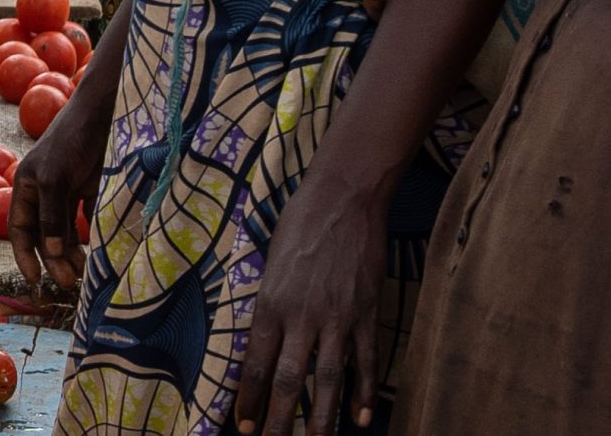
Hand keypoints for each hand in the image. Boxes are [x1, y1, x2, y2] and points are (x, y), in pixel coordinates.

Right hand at [7, 71, 110, 290]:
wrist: (102, 112)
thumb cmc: (70, 139)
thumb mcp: (54, 178)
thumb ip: (51, 216)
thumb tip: (49, 253)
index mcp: (26, 186)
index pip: (20, 229)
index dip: (25, 255)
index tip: (35, 280)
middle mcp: (43, 191)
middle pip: (45, 234)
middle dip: (54, 259)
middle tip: (69, 282)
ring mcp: (66, 189)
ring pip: (65, 230)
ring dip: (72, 252)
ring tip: (85, 273)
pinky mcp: (88, 186)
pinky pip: (84, 219)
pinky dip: (88, 236)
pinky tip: (97, 252)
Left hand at [232, 174, 390, 434]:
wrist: (344, 197)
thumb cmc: (301, 223)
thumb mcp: (271, 263)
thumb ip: (270, 304)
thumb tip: (264, 342)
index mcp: (272, 303)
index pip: (257, 364)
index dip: (250, 400)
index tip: (244, 426)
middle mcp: (303, 316)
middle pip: (291, 381)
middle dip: (280, 421)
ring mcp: (338, 317)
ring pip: (330, 380)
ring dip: (322, 419)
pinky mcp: (366, 312)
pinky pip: (366, 361)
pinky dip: (363, 393)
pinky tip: (361, 419)